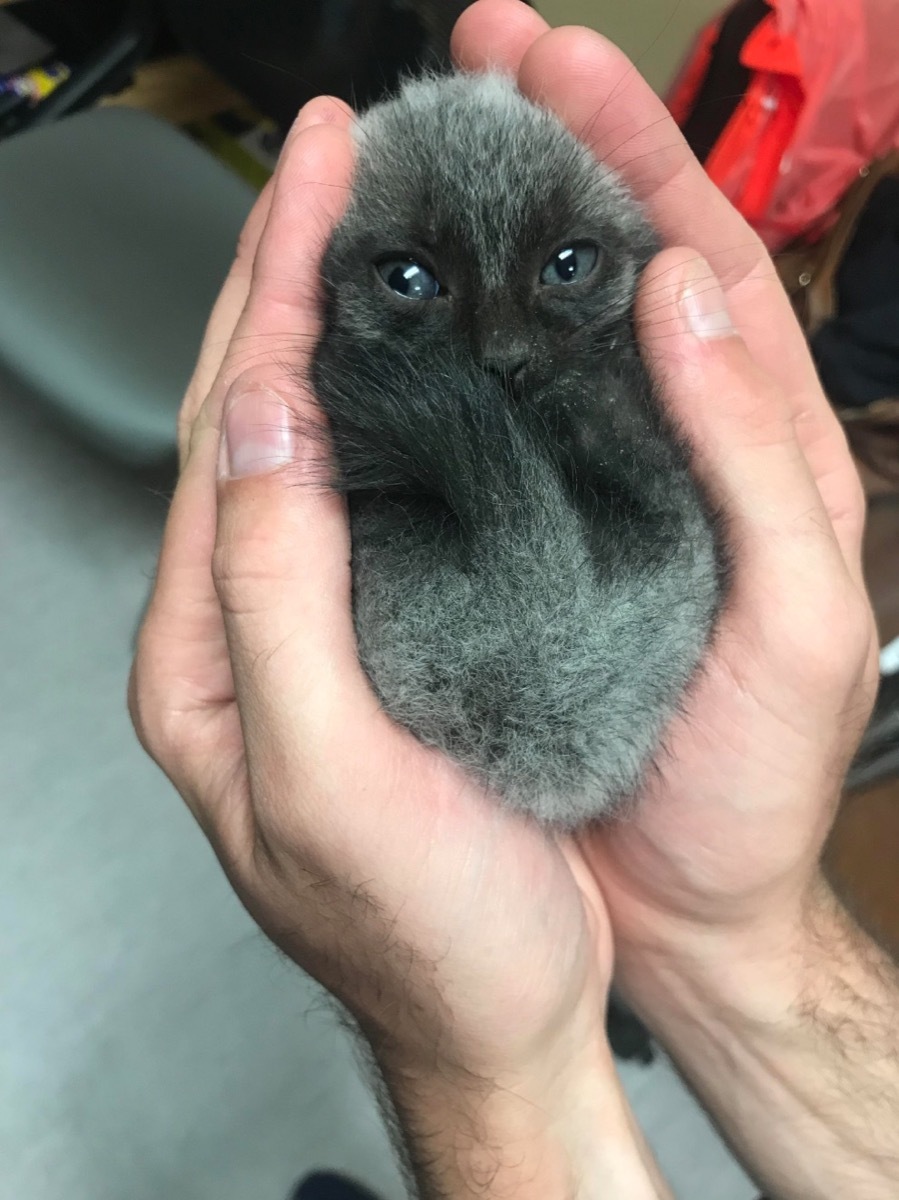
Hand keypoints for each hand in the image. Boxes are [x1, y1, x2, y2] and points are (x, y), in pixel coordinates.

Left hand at [129, 82, 670, 1199]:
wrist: (502, 1015)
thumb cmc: (422, 936)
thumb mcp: (327, 775)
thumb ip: (274, 601)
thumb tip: (266, 433)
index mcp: (208, 659)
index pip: (225, 436)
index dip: (271, 296)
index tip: (317, 185)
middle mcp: (247, 632)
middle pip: (254, 420)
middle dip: (290, 280)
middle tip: (338, 166)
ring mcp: (316, 632)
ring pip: (312, 446)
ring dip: (336, 331)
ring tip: (370, 233)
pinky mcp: (385, 643)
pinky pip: (373, 495)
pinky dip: (391, 411)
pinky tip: (423, 366)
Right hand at [454, 7, 897, 1197]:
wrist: (692, 903)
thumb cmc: (751, 783)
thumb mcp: (798, 620)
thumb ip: (760, 456)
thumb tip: (685, 294)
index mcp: (756, 448)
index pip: (695, 259)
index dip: (628, 152)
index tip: (555, 66)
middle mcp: (673, 451)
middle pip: (616, 269)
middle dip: (554, 152)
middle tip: (479, 63)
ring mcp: (597, 494)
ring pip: (544, 339)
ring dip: (495, 242)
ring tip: (431, 160)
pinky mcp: (535, 549)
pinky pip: (493, 437)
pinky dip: (453, 369)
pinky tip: (403, 327)